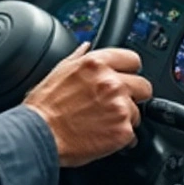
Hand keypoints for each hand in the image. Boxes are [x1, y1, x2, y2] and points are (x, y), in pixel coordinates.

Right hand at [23, 44, 152, 167]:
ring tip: (101, 122)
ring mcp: (120, 107)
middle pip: (144, 86)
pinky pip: (133, 134)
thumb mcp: (58, 71)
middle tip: (116, 103)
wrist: (39, 134)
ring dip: (124, 118)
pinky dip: (122, 137)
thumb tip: (86, 47)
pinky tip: (103, 136)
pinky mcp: (123, 131)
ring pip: (137, 112)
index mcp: (96, 64)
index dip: (129, 70)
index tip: (126, 77)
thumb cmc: (43, 106)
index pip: (133, 60)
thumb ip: (78, 57)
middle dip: (133, 95)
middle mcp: (112, 82)